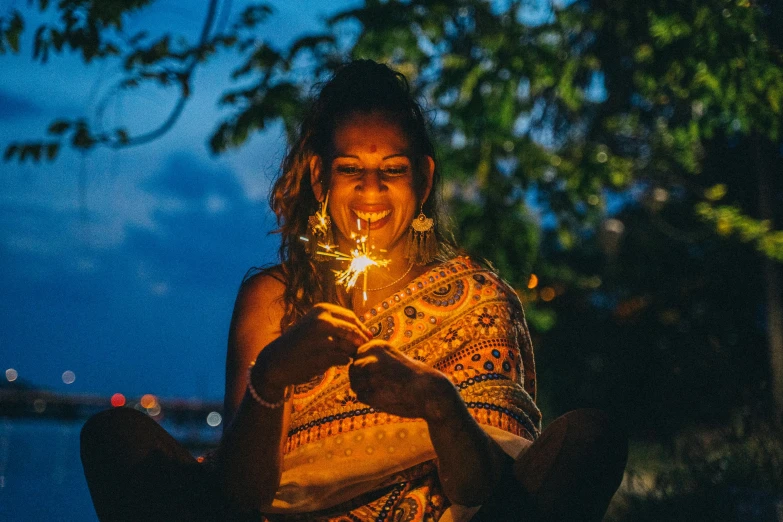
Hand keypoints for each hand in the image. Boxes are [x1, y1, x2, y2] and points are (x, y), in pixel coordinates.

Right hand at [258, 303, 372, 388]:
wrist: (276, 361)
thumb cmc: (299, 343)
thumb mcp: (314, 324)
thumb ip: (336, 324)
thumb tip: (366, 331)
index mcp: (322, 309)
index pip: (351, 317)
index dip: (361, 328)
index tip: (367, 337)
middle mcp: (323, 321)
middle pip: (353, 332)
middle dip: (359, 342)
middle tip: (358, 350)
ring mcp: (323, 338)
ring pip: (349, 347)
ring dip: (348, 353)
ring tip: (334, 355)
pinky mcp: (322, 356)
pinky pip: (343, 360)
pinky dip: (340, 362)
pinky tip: (327, 362)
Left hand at [348, 340, 458, 420]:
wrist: (429, 390)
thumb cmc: (409, 375)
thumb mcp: (391, 357)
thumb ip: (372, 358)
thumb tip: (352, 367)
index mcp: (376, 345)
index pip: (356, 356)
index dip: (365, 367)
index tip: (382, 373)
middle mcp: (371, 357)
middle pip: (352, 370)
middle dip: (361, 379)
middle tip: (381, 385)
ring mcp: (371, 375)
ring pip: (354, 383)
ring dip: (364, 389)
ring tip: (383, 390)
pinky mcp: (372, 392)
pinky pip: (360, 397)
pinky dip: (369, 400)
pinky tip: (385, 397)